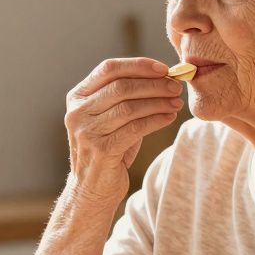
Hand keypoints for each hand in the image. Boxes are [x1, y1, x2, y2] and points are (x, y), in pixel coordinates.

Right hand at [65, 58, 182, 202]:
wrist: (91, 188)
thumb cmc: (108, 148)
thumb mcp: (111, 117)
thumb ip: (127, 97)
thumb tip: (164, 76)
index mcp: (78, 97)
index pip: (109, 69)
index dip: (138, 65)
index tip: (163, 68)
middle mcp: (78, 112)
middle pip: (121, 86)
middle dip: (153, 84)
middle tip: (176, 86)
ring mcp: (86, 132)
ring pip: (129, 107)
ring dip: (158, 102)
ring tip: (176, 102)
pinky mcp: (100, 150)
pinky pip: (135, 128)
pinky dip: (156, 120)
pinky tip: (169, 118)